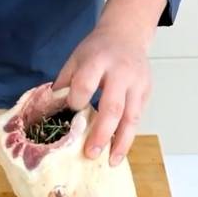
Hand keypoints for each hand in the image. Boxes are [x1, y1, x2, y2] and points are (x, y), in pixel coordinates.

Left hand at [53, 0, 166, 165]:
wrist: (127, 34)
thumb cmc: (97, 50)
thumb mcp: (76, 58)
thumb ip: (65, 82)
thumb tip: (51, 110)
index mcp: (98, 60)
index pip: (86, 84)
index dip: (77, 100)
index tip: (71, 110)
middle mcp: (121, 73)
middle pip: (113, 107)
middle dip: (101, 133)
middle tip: (90, 154)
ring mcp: (137, 84)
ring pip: (131, 117)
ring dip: (121, 142)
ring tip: (111, 161)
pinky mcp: (146, 92)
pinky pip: (137, 118)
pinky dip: (128, 136)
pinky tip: (119, 151)